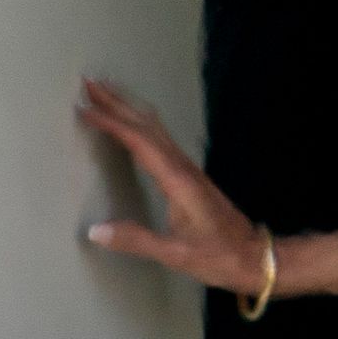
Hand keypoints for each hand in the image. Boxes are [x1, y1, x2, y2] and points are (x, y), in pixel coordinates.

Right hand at [76, 79, 268, 293]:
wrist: (252, 254)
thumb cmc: (217, 255)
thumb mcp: (175, 254)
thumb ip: (136, 240)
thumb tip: (95, 231)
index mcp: (176, 180)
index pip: (139, 141)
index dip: (111, 123)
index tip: (85, 108)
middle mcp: (182, 166)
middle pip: (146, 124)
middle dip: (117, 102)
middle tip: (89, 83)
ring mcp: (187, 168)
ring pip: (155, 127)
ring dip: (129, 108)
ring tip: (106, 94)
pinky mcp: (189, 174)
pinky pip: (161, 138)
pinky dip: (141, 124)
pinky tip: (134, 125)